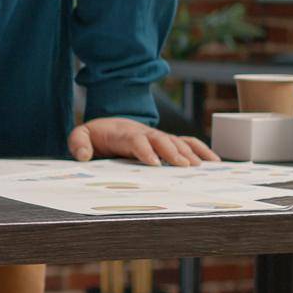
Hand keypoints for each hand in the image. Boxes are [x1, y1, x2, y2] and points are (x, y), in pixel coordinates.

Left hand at [69, 117, 218, 166]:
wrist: (108, 126)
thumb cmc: (95, 135)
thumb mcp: (80, 136)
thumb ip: (78, 143)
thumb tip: (83, 156)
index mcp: (124, 133)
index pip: (136, 140)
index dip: (146, 150)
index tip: (154, 163)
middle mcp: (145, 133)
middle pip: (161, 140)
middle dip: (173, 152)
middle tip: (184, 166)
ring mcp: (158, 137)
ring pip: (177, 141)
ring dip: (190, 153)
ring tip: (201, 167)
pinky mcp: (167, 142)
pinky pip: (187, 143)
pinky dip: (201, 149)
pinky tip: (214, 161)